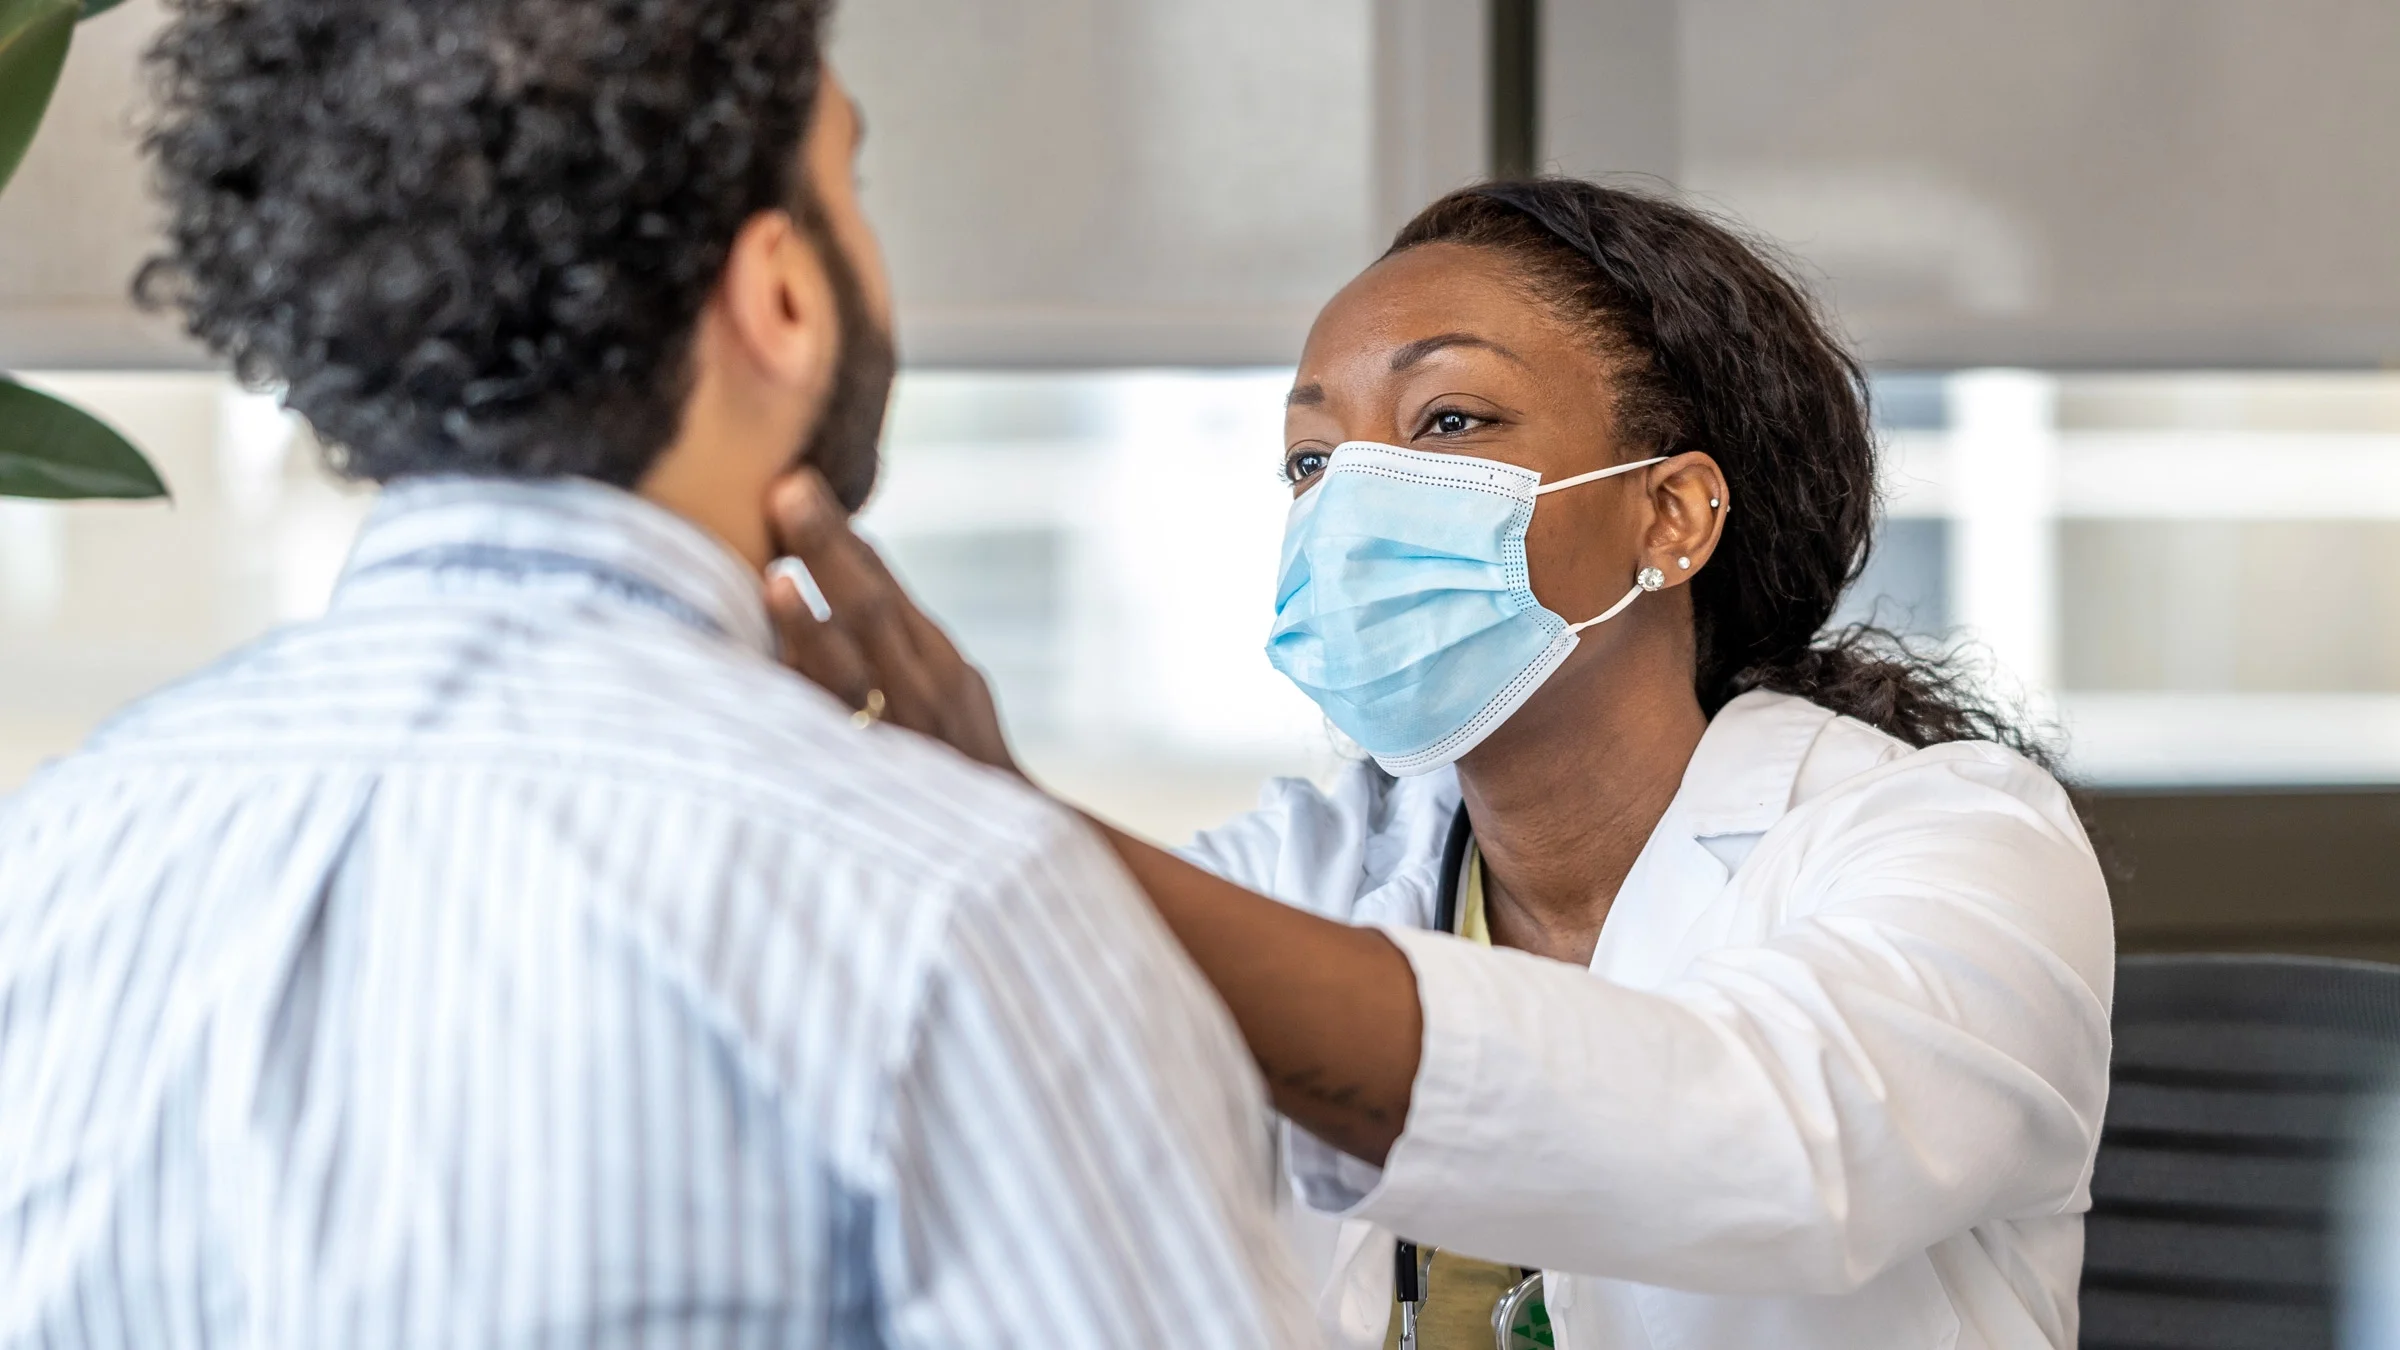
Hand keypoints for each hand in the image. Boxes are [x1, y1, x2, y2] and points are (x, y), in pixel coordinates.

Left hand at [763, 470, 1022, 776]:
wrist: (1004, 873)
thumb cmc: (960, 775)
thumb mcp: (953, 703)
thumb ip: (900, 643)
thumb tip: (838, 560)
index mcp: (947, 672)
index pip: (889, 594)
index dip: (844, 541)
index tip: (798, 482)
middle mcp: (926, 701)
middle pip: (874, 615)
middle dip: (829, 551)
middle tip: (786, 488)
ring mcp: (900, 748)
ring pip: (853, 680)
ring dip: (811, 627)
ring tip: (776, 577)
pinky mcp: (872, 795)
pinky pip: (827, 747)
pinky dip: (802, 710)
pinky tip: (770, 683)